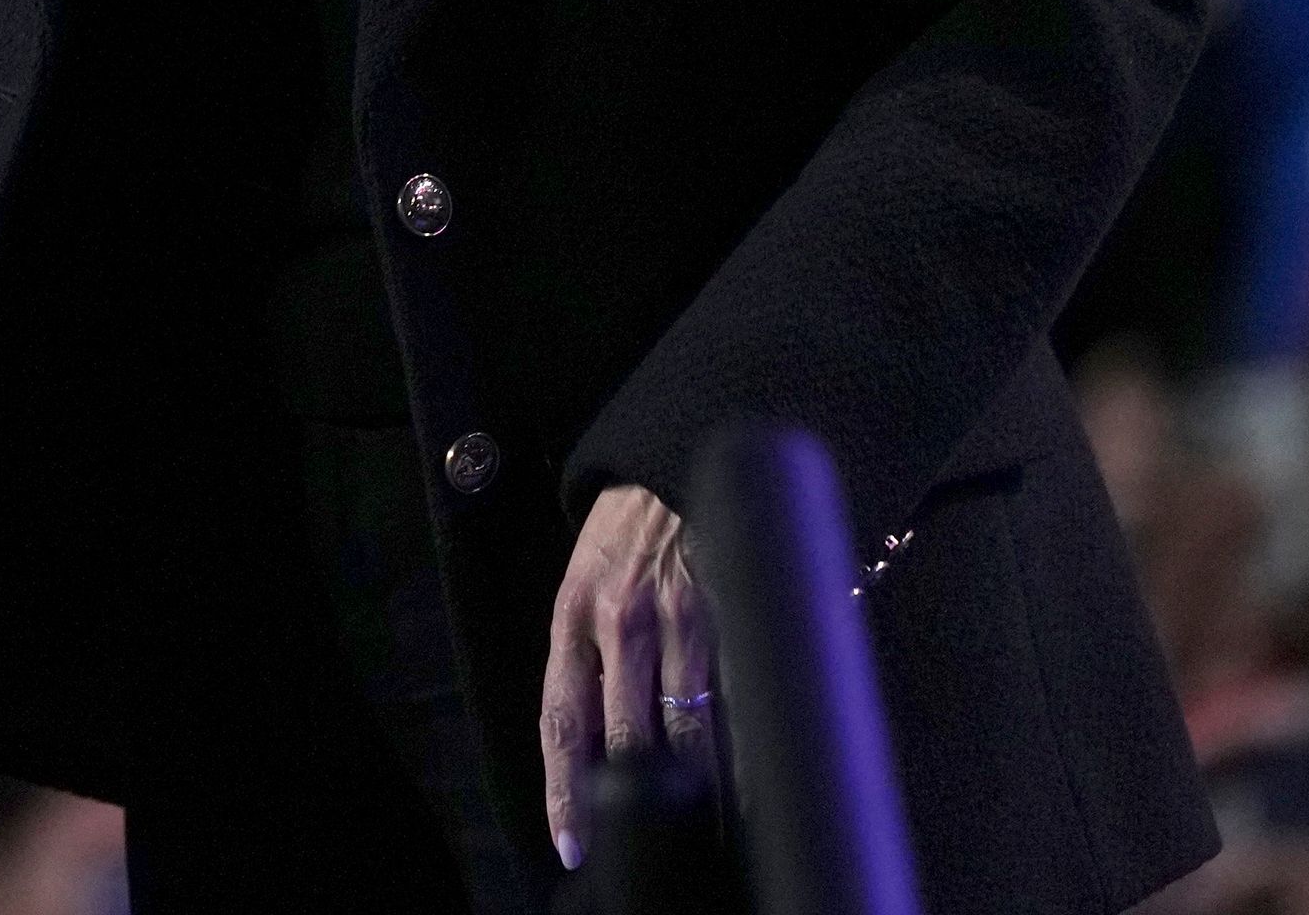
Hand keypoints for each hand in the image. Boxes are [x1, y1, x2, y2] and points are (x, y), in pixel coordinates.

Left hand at [540, 484, 714, 869]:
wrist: (677, 458)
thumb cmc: (626, 529)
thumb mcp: (583, 582)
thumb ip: (585, 656)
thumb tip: (591, 741)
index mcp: (573, 615)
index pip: (562, 719)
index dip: (565, 789)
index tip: (572, 842)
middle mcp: (622, 621)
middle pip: (625, 737)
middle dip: (634, 802)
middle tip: (641, 850)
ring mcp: (681, 618)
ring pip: (686, 728)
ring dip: (693, 788)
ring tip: (700, 832)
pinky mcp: (731, 611)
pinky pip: (737, 697)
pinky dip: (741, 748)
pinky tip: (746, 785)